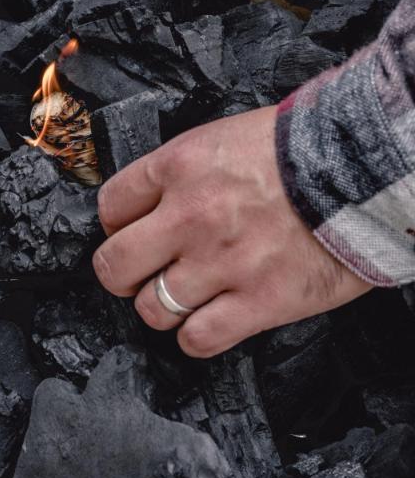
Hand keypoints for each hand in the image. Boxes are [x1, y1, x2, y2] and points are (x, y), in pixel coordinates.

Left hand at [92, 105, 371, 357]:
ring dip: (161, 307)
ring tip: (184, 296)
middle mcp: (191, 216)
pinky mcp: (260, 301)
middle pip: (114, 265)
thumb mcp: (223, 138)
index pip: (109, 206)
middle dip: (120, 274)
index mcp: (178, 167)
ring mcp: (223, 262)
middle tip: (141, 272)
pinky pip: (198, 339)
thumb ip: (179, 174)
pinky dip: (195, 336)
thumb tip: (147, 206)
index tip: (131, 231)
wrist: (368, 167)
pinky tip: (209, 320)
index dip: (115, 225)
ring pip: (152, 309)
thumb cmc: (298, 149)